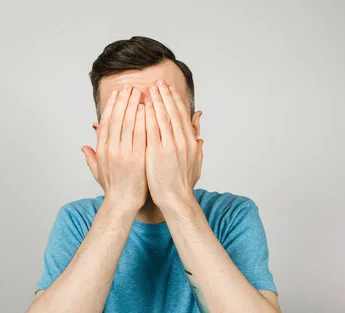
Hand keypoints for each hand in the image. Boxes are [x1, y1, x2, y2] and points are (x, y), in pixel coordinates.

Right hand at [82, 84, 147, 209]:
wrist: (123, 203)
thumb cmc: (113, 188)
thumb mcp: (98, 171)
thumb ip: (91, 157)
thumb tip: (84, 147)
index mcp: (102, 150)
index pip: (106, 122)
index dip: (111, 105)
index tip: (117, 93)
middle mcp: (112, 149)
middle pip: (117, 119)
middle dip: (124, 100)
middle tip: (130, 86)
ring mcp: (124, 153)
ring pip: (129, 124)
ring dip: (134, 106)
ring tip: (140, 92)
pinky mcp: (137, 158)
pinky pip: (141, 135)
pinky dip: (143, 121)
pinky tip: (147, 109)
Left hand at [144, 80, 202, 207]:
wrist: (176, 199)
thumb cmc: (183, 183)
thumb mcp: (196, 163)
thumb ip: (198, 147)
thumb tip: (200, 136)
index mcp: (190, 142)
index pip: (182, 115)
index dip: (175, 100)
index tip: (168, 88)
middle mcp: (181, 141)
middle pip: (172, 112)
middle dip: (164, 95)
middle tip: (157, 82)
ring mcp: (169, 146)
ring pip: (162, 118)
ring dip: (156, 101)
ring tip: (149, 88)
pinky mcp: (157, 153)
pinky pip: (151, 130)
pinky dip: (148, 117)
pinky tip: (144, 106)